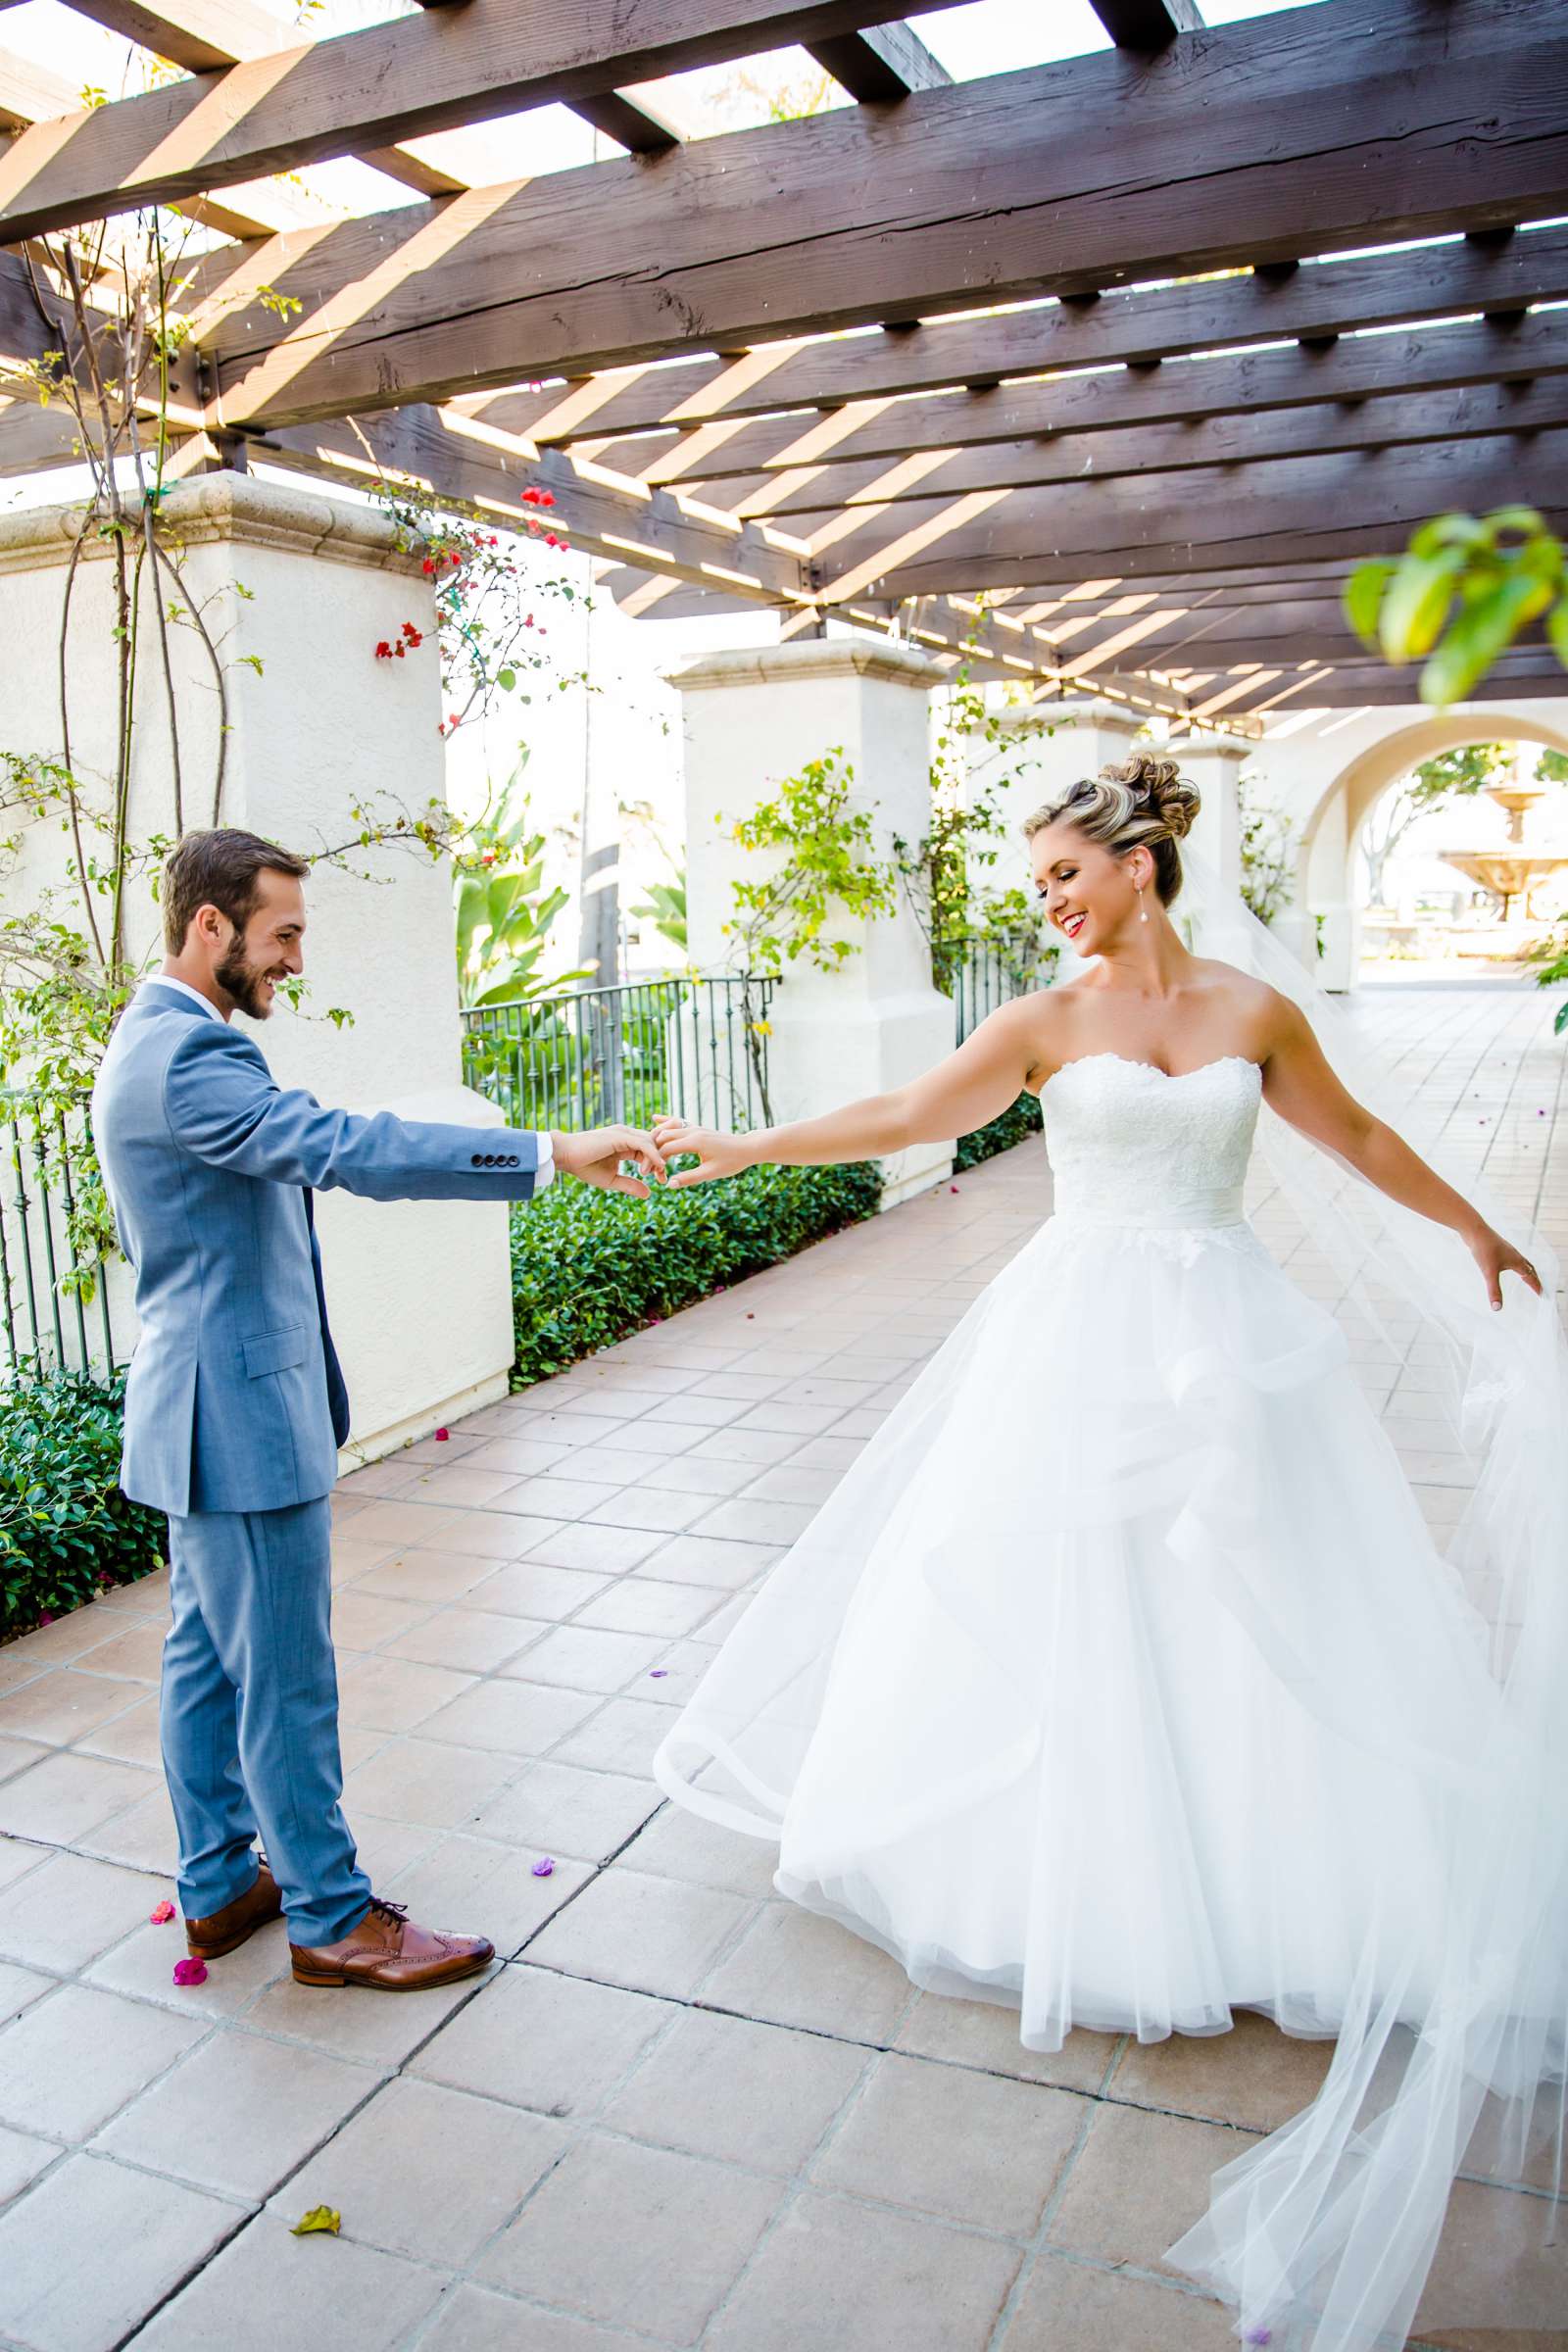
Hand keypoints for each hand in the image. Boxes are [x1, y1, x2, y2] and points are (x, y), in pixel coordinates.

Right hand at [551, 1125, 666, 1198]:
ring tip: (657, 1175)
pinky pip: (643, 1143)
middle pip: (654, 1142)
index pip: (649, 1149)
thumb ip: (630, 1185)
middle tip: (663, 1178)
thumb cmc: (584, 1166)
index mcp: (625, 1142)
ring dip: (657, 1160)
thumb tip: (649, 1194)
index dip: (658, 1163)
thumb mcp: (611, 1180)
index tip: (661, 1179)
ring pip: (651, 1142)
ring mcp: (623, 1133)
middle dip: (663, 1159)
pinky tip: (657, 1167)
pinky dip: (652, 1155)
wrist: (566, 1156)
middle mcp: (626, 1134)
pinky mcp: (619, 1136)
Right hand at [651, 1113, 754, 1187]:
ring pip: (668, 1129)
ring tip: (644, 1151)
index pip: (666, 1149)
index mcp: (694, 1142)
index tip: (646, 1173)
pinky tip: (654, 1118)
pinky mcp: (698, 1128)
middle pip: (663, 1138)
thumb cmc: (732, 1162)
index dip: (654, 1161)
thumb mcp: (711, 1173)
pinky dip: (665, 1121)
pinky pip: (678, 1123)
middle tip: (644, 1167)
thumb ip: (690, 1178)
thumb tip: (670, 1185)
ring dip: (656, 1139)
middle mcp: (692, 1131)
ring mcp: (695, 1128)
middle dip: (651, 1152)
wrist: (747, 1148)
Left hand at [1468, 1225, 1543, 1310]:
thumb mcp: (1489, 1273)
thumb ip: (1494, 1290)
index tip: (1542, 1294)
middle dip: (1534, 1279)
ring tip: (1526, 1277)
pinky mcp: (1498, 1247)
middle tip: (1538, 1288)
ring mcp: (1507, 1250)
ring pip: (1521, 1261)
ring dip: (1526, 1270)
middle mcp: (1515, 1255)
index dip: (1536, 1286)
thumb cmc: (1484, 1249)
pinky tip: (1506, 1265)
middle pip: (1530, 1268)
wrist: (1474, 1230)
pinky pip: (1511, 1257)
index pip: (1531, 1276)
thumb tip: (1497, 1308)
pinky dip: (1515, 1264)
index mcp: (1517, 1261)